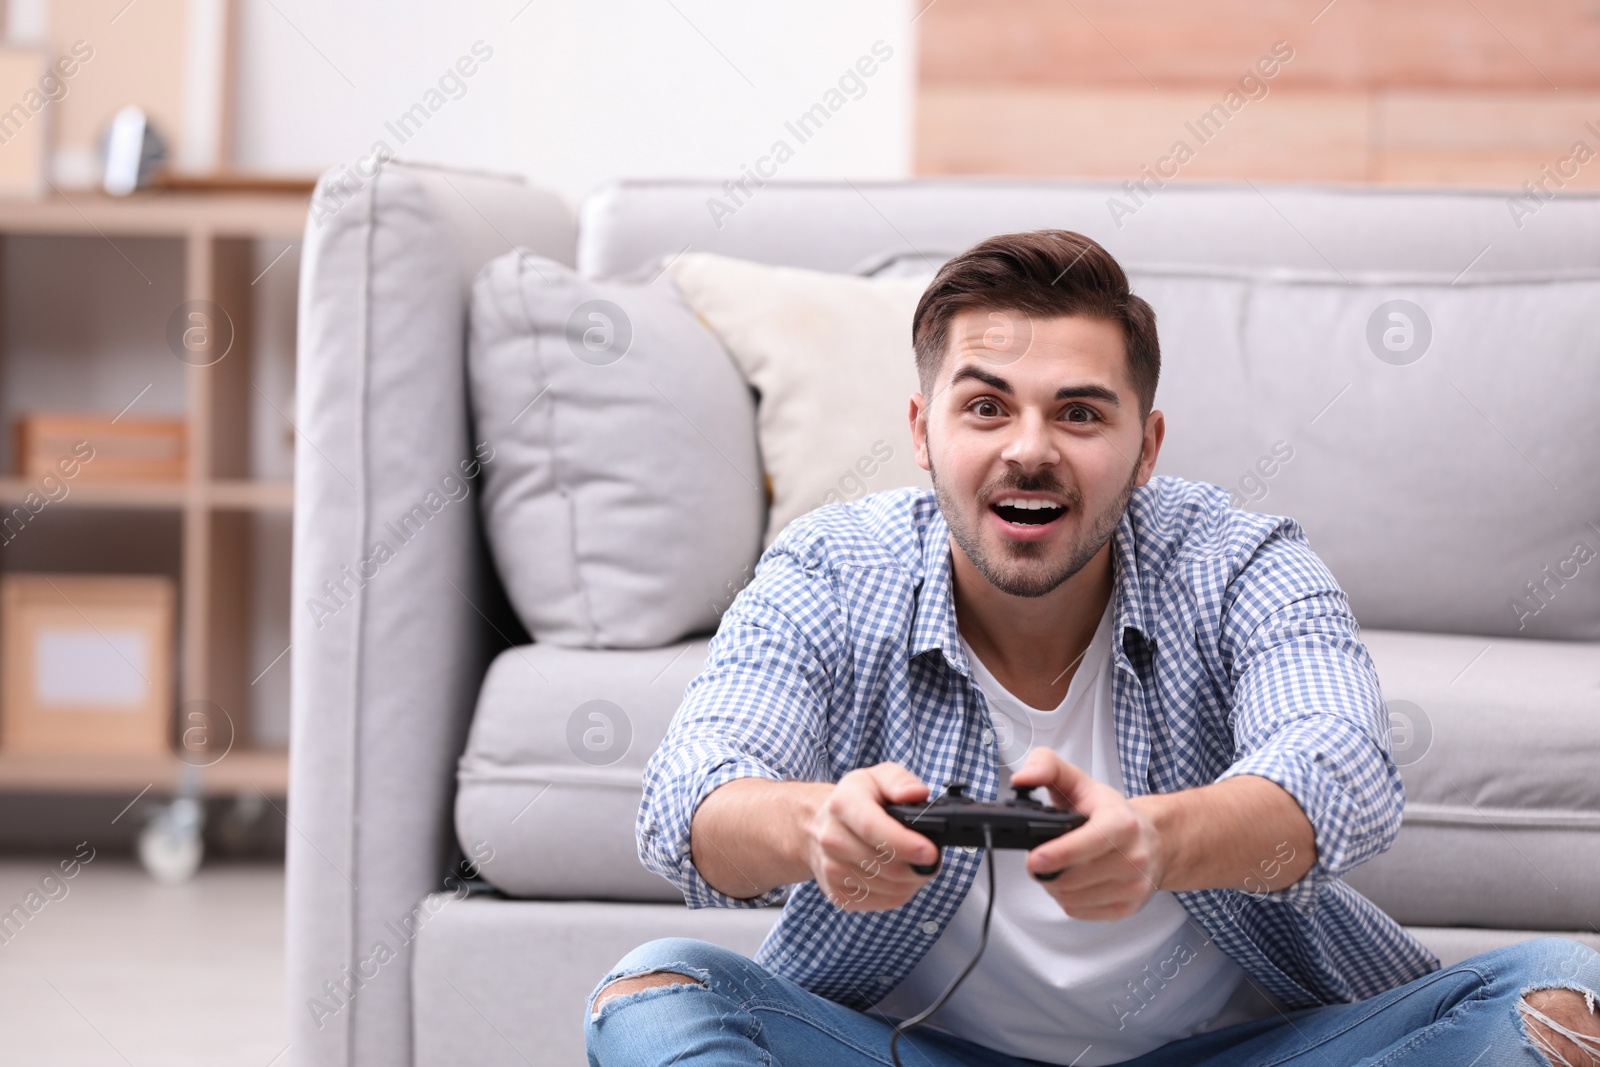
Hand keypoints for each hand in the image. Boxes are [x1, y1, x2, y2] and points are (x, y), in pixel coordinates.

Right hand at [801, 762, 941, 910]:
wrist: (816, 827)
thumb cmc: (854, 801)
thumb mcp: (876, 778)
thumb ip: (899, 781)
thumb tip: (917, 794)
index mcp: (842, 805)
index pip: (873, 829)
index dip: (905, 843)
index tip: (931, 851)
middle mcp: (831, 839)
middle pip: (885, 864)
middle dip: (918, 865)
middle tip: (932, 856)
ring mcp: (832, 870)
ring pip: (889, 887)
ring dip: (912, 880)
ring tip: (917, 864)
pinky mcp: (838, 895)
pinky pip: (883, 902)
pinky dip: (900, 893)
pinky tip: (901, 877)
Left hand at [1009, 748, 1167, 920]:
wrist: (1152, 839)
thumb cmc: (1110, 811)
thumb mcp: (1079, 781)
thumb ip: (1047, 767)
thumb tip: (1022, 778)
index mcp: (1122, 823)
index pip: (1091, 842)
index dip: (1060, 853)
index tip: (1034, 858)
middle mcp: (1134, 857)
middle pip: (1075, 877)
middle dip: (1047, 870)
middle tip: (1038, 857)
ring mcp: (1133, 886)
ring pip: (1073, 898)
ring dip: (1054, 886)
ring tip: (1055, 868)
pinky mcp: (1127, 908)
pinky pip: (1080, 912)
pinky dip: (1067, 899)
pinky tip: (1070, 882)